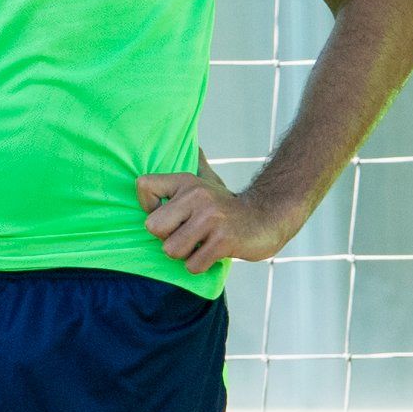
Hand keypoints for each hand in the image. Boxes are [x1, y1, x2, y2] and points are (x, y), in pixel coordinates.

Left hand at [137, 167, 297, 273]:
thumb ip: (198, 164)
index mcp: (187, 181)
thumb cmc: (229, 207)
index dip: (150, 208)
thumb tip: (194, 146)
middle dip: (167, 238)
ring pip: (171, 250)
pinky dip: (201, 265)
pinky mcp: (223, 240)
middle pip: (153, 227)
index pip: (143, 186)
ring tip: (202, 244)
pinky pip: (193, 265)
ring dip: (186, 255)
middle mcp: (197, 195)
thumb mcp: (211, 181)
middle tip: (188, 235)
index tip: (170, 216)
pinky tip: (213, 253)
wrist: (269, 218)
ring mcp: (211, 218)